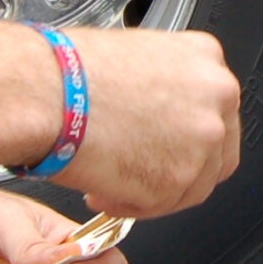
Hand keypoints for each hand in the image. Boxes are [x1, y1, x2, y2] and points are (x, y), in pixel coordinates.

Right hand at [50, 27, 241, 219]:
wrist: (46, 92)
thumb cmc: (70, 71)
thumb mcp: (133, 58)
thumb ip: (162, 86)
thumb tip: (157, 113)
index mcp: (205, 58)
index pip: (216, 110)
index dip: (184, 136)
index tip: (163, 145)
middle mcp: (216, 96)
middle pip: (214, 150)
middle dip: (176, 166)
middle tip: (139, 167)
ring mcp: (203, 139)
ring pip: (192, 184)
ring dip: (153, 189)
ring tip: (109, 178)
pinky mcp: (180, 179)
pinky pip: (161, 206)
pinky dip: (132, 205)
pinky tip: (102, 188)